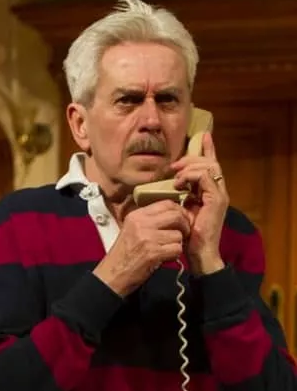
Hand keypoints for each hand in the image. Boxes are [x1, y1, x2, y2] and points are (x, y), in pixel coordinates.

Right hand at [93, 200, 191, 296]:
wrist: (112, 275)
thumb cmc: (124, 255)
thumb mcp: (132, 230)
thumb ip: (151, 221)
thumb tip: (176, 214)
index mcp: (136, 216)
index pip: (167, 203)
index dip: (180, 211)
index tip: (182, 220)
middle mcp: (141, 224)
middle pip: (176, 216)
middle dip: (184, 226)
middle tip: (182, 235)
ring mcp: (147, 238)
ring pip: (178, 235)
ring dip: (177, 244)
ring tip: (166, 250)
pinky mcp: (153, 253)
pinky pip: (176, 249)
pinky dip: (174, 256)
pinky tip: (164, 258)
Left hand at [171, 132, 227, 273]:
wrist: (198, 253)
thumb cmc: (187, 236)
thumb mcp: (180, 210)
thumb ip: (180, 196)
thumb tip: (170, 184)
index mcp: (210, 191)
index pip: (211, 165)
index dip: (207, 149)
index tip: (201, 137)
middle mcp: (218, 190)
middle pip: (210, 162)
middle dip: (192, 157)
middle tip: (175, 164)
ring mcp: (219, 194)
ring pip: (209, 167)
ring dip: (190, 167)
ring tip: (175, 176)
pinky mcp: (217, 200)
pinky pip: (206, 178)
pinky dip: (191, 176)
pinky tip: (179, 184)